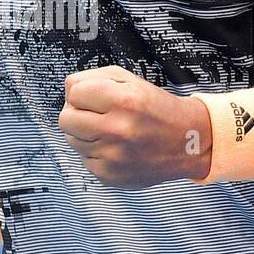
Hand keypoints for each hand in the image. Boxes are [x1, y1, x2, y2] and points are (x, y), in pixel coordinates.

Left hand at [58, 65, 211, 187]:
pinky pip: (83, 159)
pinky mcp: (110, 176)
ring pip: (71, 140)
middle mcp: (118, 130)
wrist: (188, 142)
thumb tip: (67, 90)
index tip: (95, 97)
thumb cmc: (157, 109)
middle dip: (77, 113)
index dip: (83, 92)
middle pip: (65, 119)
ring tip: (109, 130)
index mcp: (124, 101)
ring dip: (85, 133)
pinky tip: (114, 147)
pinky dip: (94, 152)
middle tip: (96, 113)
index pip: (73, 93)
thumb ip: (94, 78)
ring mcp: (113, 156)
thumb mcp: (131, 81)